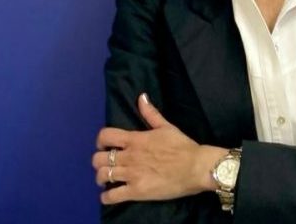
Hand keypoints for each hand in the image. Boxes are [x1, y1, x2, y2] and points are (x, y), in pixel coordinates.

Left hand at [92, 93, 226, 203]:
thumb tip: (141, 97)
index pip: (105, 136)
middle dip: (99, 162)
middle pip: (99, 159)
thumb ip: (151, 113)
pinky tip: (109, 196)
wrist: (196, 167)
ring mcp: (132, 174)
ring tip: (106, 181)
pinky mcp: (137, 191)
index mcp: (135, 139)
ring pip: (102, 176)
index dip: (100, 141)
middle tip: (106, 165)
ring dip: (101, 178)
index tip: (104, 146)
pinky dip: (106, 197)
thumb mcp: (166, 126)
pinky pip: (112, 196)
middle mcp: (129, 156)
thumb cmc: (183, 146)